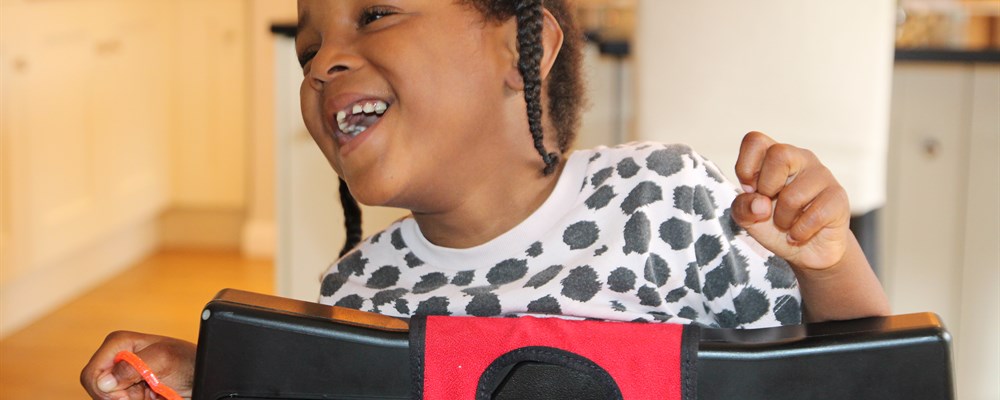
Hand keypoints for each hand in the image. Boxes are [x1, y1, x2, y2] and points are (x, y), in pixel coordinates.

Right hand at [80, 331, 195, 399]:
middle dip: (115, 397)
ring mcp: (118, 375)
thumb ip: (133, 366)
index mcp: (118, 343)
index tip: (126, 395)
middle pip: (95, 389)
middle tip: (139, 395)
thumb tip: (104, 381)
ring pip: (105, 397)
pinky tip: (147, 397)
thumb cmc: (187, 362)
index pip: (92, 373)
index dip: (104, 389)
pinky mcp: (124, 390)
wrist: (199, 376)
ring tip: (148, 393)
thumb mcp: (164, 360)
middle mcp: (114, 358)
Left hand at [731, 131, 850, 270]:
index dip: (745, 167)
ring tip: (787, 224)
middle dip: (767, 188)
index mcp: (775, 157)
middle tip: (769, 205)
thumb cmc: (776, 226)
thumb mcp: (748, 218)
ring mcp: (822, 175)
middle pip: (779, 154)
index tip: (750, 190)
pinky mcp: (838, 196)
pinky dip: (799, 232)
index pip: (755, 140)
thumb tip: (760, 203)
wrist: (807, 250)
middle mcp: (800, 159)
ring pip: (793, 195)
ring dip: (782, 220)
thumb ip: (741, 207)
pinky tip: (799, 234)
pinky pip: (814, 215)